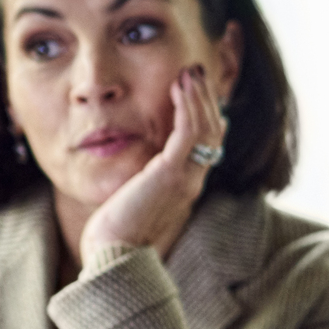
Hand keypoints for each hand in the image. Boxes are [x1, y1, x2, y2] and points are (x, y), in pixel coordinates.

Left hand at [79, 65, 225, 265]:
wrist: (115, 255)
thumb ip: (144, 182)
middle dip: (206, 99)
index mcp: (187, 185)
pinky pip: (189, 133)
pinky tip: (179, 87)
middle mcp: (194, 179)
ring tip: (190, 73)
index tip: (196, 92)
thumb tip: (139, 170)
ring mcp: (187, 177)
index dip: (206, 115)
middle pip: (212, 132)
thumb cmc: (117, 233)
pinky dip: (188, 107)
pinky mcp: (172, 173)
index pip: (208, 145)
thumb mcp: (135, 200)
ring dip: (198, 96)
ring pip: (205, 128)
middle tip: (197, 72)